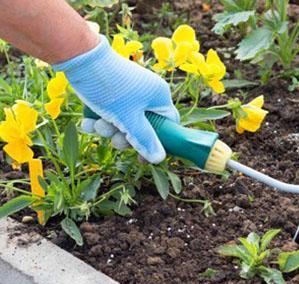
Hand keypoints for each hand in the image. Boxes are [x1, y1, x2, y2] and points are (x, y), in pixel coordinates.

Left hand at [52, 35, 179, 163]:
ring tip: (96, 124)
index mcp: (159, 97)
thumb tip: (159, 159)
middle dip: (124, 136)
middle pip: (142, 127)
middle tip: (113, 138)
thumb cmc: (110, 88)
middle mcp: (147, 93)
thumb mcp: (128, 120)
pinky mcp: (111, 90)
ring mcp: (129, 91)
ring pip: (123, 121)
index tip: (142, 156)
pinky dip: (99, 119)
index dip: (157, 143)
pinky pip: (110, 112)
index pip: (168, 125)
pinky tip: (87, 121)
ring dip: (108, 129)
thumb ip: (144, 141)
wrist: (79, 58)